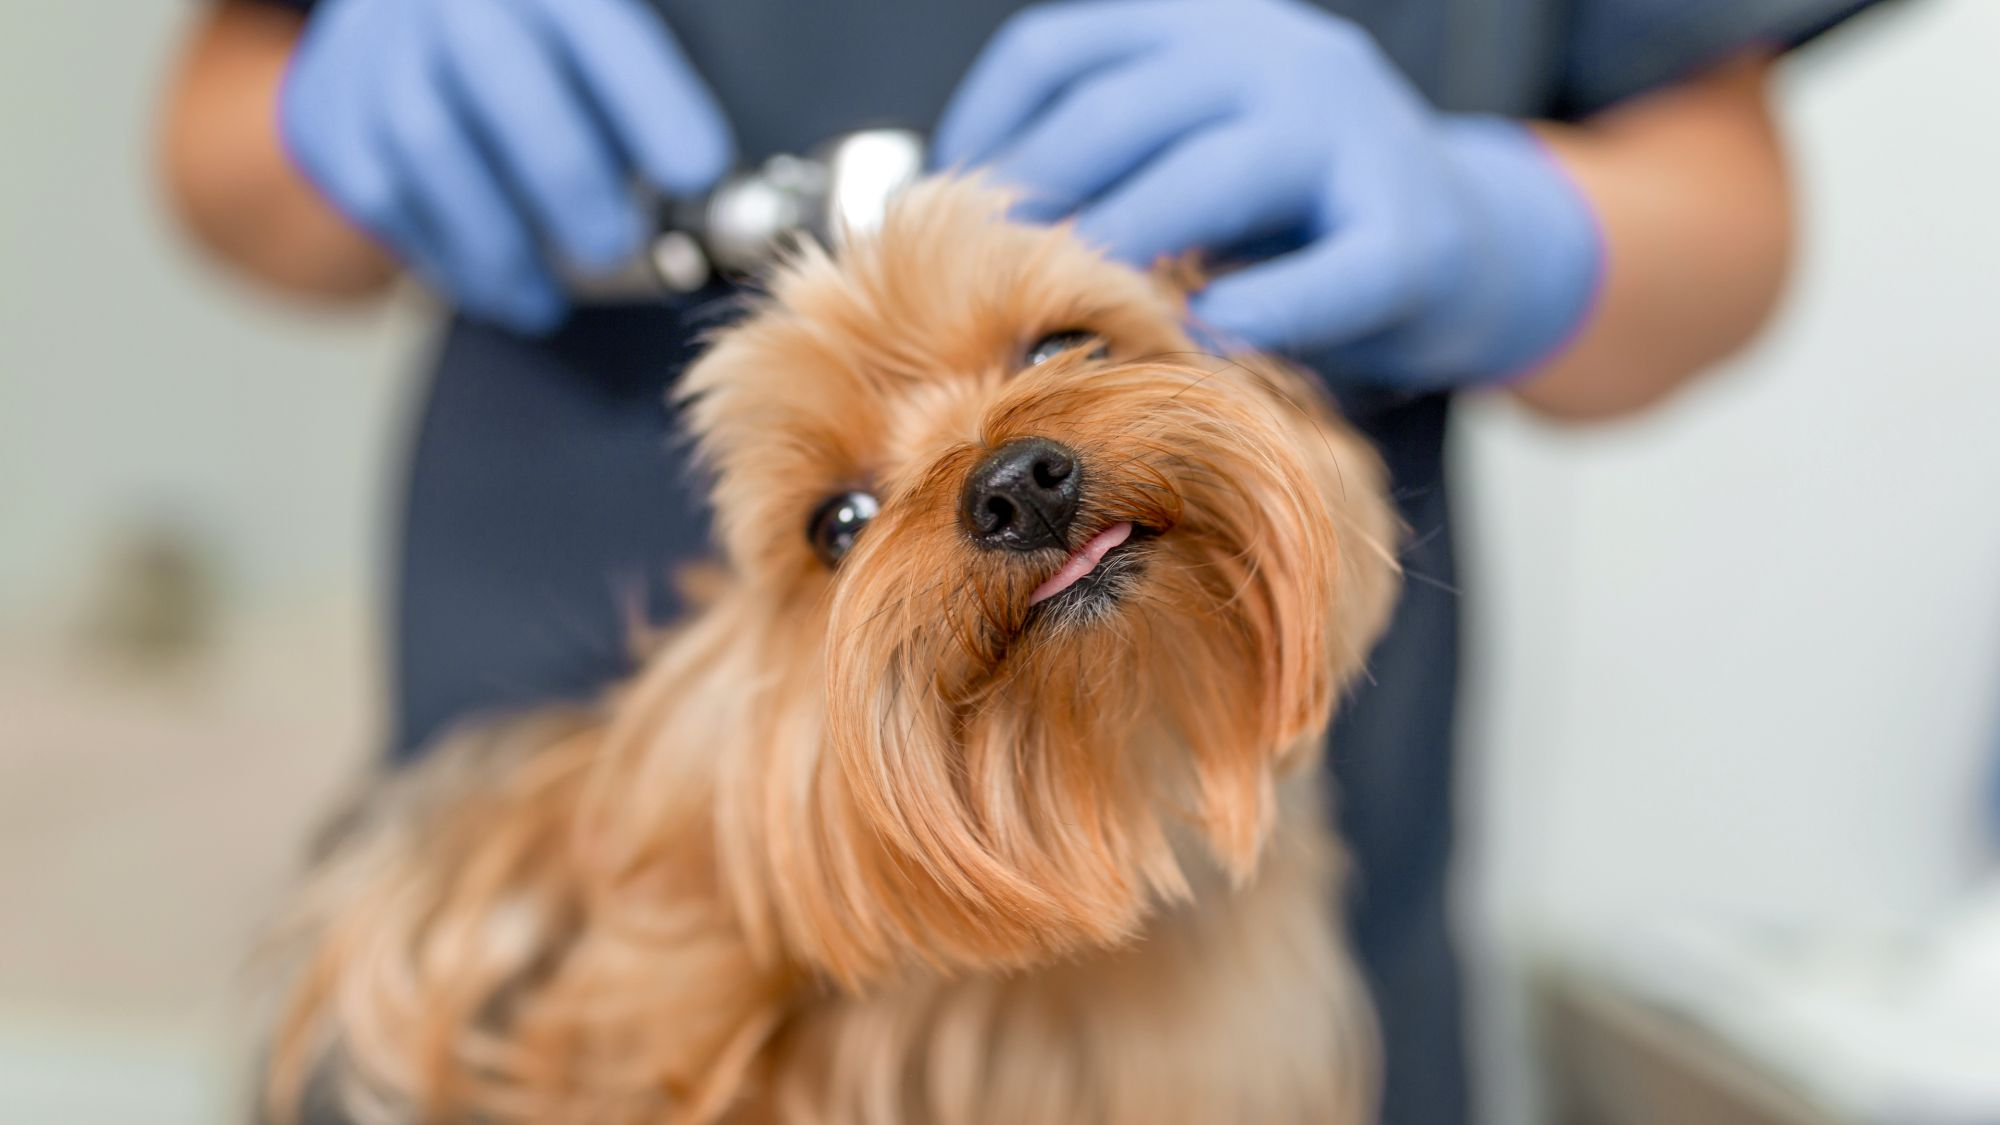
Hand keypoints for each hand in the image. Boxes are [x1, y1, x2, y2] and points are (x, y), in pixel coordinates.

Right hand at [281, 0, 731, 331]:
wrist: (390, 32)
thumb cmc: (529, 60)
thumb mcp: (587, 50)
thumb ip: (642, 108)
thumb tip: (713, 200)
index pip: (603, 32)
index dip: (654, 104)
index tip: (698, 173)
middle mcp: (455, 3)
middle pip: (505, 78)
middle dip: (566, 176)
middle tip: (614, 245)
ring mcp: (381, 53)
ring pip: (432, 147)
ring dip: (499, 242)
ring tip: (547, 299)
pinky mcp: (331, 117)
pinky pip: (384, 196)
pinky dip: (447, 258)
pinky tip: (495, 289)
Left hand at [935, 0, 1603, 388]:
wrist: (1480, 249)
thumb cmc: (1304, 225)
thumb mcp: (1201, 167)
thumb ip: (1112, 176)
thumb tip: (965, 233)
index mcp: (1206, 32)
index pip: (1058, 52)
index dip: (983, 135)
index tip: (938, 220)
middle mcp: (1274, 56)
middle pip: (1118, 114)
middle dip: (1038, 210)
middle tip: (982, 293)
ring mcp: (1350, 133)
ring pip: (1212, 178)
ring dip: (1129, 254)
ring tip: (1071, 319)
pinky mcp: (1412, 232)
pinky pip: (1323, 277)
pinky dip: (1257, 314)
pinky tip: (1204, 349)